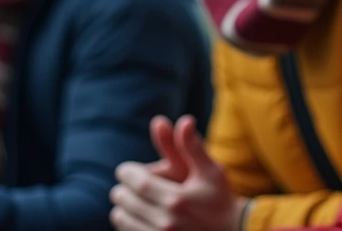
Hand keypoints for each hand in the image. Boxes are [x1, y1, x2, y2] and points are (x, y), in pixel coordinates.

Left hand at [110, 114, 246, 230]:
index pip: (139, 183)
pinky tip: (135, 214)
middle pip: (126, 201)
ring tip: (129, 197)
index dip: (127, 173)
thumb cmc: (220, 198)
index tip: (125, 169)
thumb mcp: (211, 171)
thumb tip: (185, 120)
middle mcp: (166, 222)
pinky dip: (126, 222)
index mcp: (177, 199)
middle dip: (122, 187)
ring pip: (122, 219)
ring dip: (121, 206)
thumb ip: (193, 147)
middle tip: (125, 181)